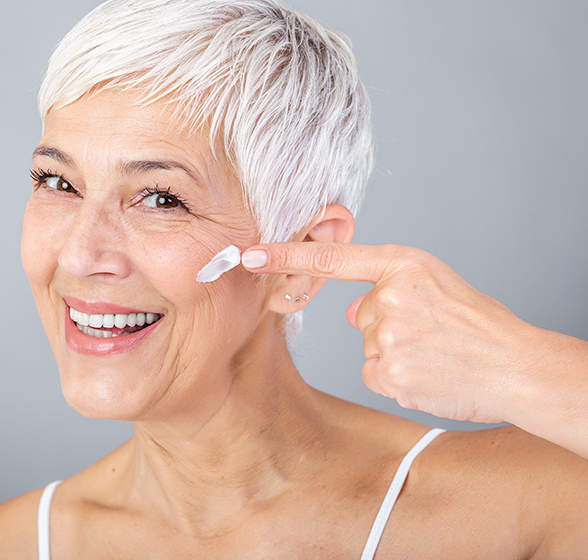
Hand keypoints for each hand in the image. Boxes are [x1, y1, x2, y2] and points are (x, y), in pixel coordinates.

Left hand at [242, 242, 587, 456]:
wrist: (516, 367)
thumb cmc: (479, 325)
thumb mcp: (436, 286)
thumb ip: (388, 288)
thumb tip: (351, 310)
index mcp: (403, 266)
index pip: (332, 257)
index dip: (287, 255)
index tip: (250, 254)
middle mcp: (390, 297)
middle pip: (362, 314)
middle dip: (387, 325)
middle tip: (432, 332)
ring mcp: (387, 336)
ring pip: (369, 345)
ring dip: (395, 352)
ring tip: (436, 353)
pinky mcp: (386, 372)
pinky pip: (375, 372)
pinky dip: (397, 376)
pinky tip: (427, 373)